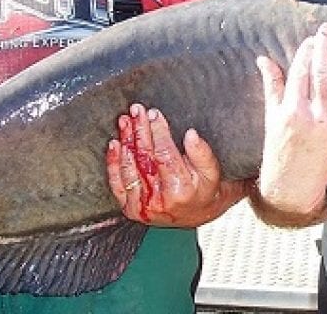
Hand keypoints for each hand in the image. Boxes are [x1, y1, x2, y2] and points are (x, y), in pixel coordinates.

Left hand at [106, 104, 247, 226]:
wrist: (198, 215)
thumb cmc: (205, 191)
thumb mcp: (212, 172)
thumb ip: (203, 154)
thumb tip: (191, 135)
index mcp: (180, 191)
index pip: (164, 155)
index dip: (158, 132)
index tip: (154, 114)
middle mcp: (159, 201)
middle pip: (145, 158)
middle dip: (140, 131)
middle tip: (137, 111)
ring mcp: (142, 206)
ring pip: (129, 168)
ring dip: (126, 141)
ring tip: (125, 121)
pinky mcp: (130, 208)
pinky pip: (117, 183)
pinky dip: (114, 163)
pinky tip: (115, 144)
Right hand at [254, 22, 326, 221]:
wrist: (296, 185)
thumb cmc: (279, 150)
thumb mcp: (271, 117)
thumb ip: (272, 86)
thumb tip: (264, 59)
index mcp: (291, 111)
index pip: (301, 72)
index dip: (307, 52)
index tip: (312, 37)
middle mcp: (313, 116)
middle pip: (321, 73)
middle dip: (326, 47)